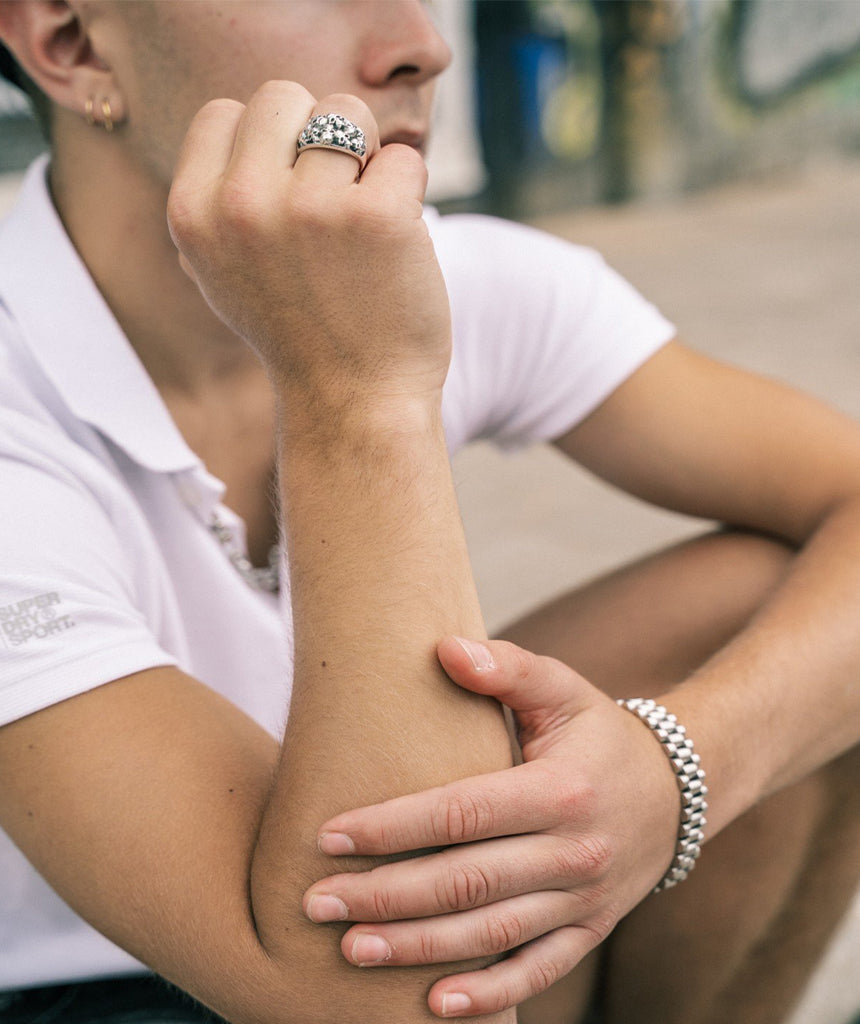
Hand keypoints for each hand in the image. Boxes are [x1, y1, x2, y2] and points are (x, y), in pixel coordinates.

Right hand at [167, 81, 451, 402]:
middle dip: (317, 136)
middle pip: (283, 95)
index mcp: (192, 213)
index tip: (288, 199)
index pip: (226, 113)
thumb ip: (221, 201)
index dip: (268, 146)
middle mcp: (240, 205)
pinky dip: (409, 195)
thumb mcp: (224, 271)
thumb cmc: (299, 331)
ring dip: (367, 159)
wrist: (354, 403)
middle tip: (332, 205)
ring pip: (349, 113)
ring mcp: (308, 208)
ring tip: (362, 226)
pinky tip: (395, 248)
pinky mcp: (376, 217)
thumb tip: (244, 124)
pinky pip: (404, 158)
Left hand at [302, 638, 681, 1016]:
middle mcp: (574, 853)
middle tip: (317, 902)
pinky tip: (435, 1004)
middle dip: (384, 896)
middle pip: (465, 882)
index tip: (330, 835)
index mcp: (560, 790)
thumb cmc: (599, 733)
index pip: (461, 813)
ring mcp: (584, 901)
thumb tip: (445, 648)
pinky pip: (537, 972)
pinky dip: (489, 993)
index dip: (393, 827)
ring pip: (490, 933)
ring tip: (350, 948)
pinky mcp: (590, 931)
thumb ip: (507, 668)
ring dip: (417, 947)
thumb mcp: (563, 689)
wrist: (676, 791)